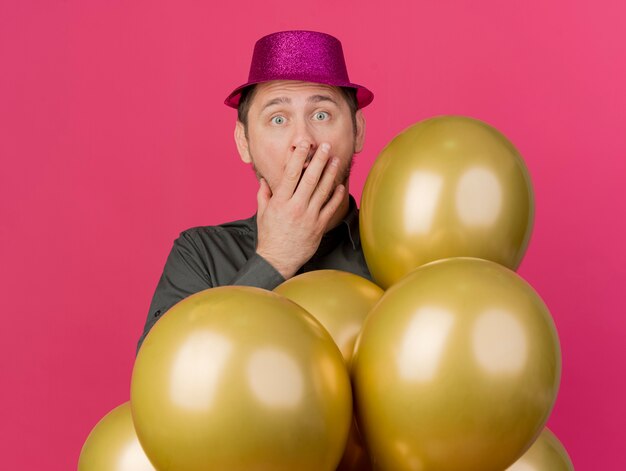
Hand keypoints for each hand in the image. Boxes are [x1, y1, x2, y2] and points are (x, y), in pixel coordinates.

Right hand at [255, 140, 345, 278]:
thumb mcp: (262, 214)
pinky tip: (340, 185)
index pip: (291, 174)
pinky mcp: (319, 226)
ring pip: (323, 191)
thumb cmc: (269, 236)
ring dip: (331, 174)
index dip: (298, 157)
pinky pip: (330, 208)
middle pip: (310, 179)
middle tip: (326, 146)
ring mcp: (309, 217)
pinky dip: (336, 196)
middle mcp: (295, 207)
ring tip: (336, 160)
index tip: (304, 145)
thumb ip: (263, 195)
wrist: (278, 260)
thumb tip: (264, 180)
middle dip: (319, 160)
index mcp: (280, 202)